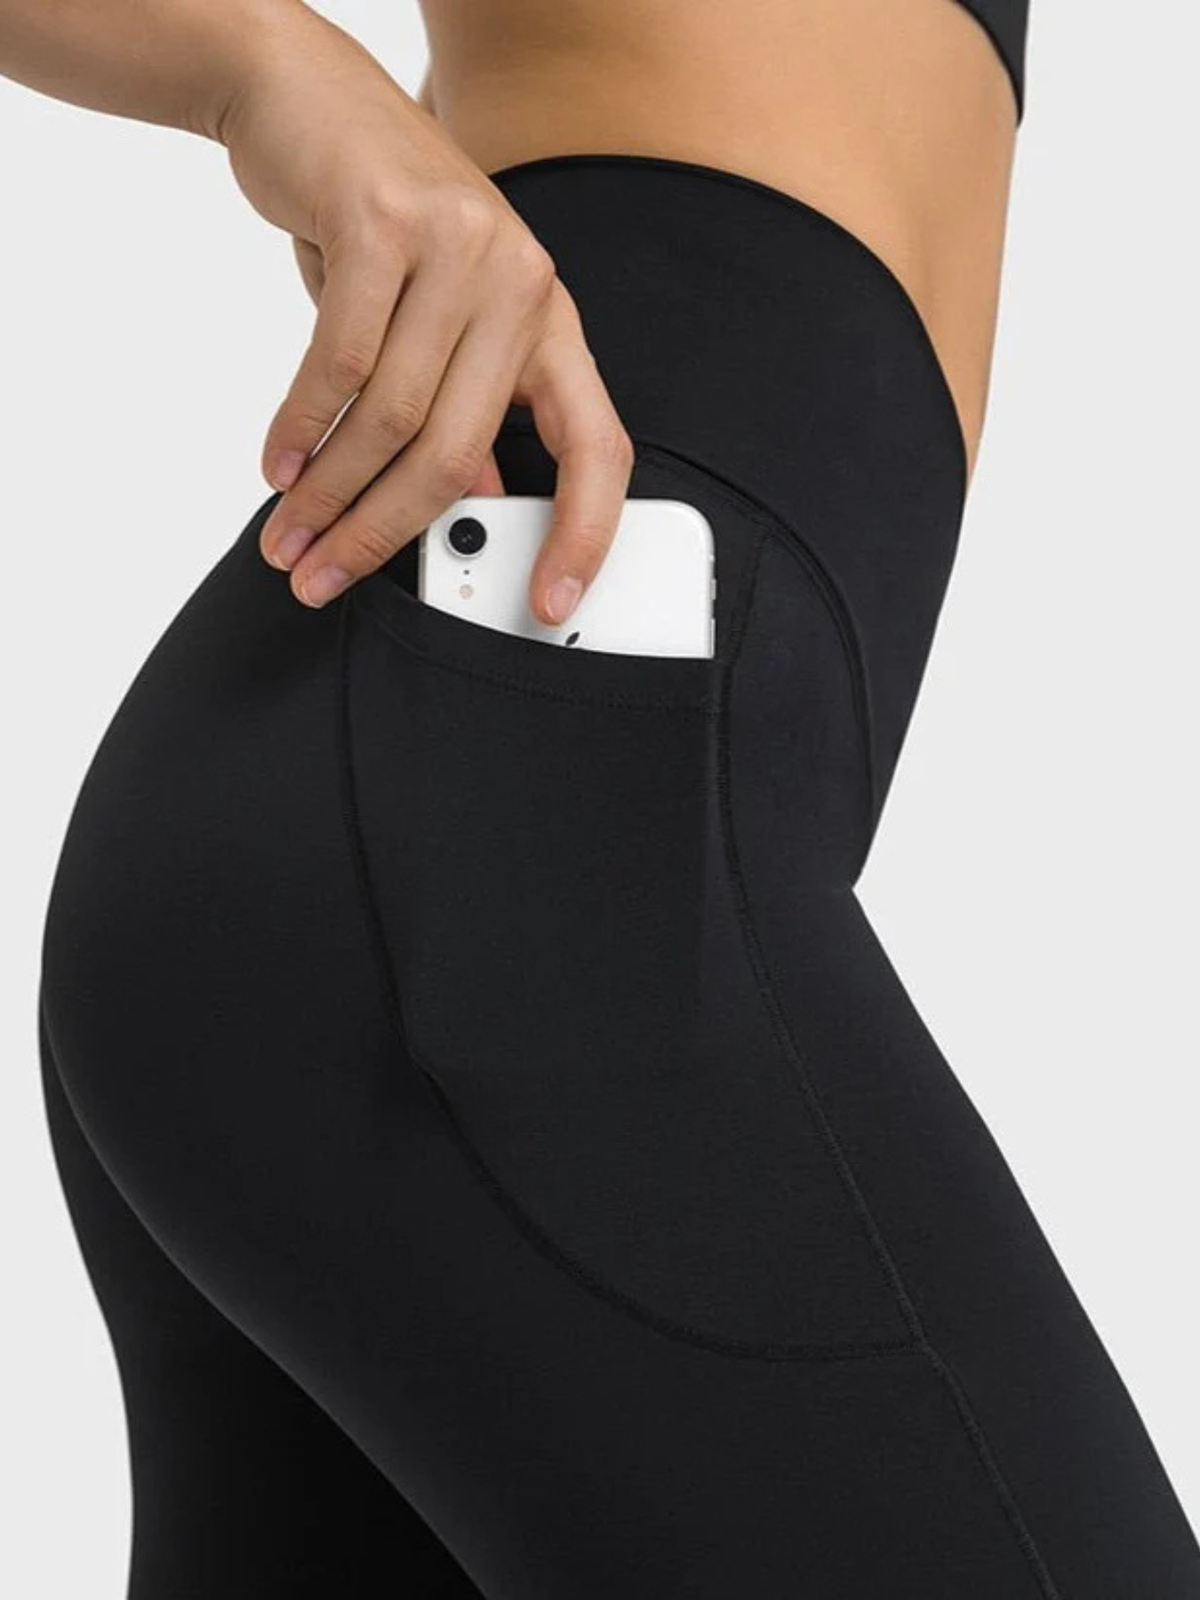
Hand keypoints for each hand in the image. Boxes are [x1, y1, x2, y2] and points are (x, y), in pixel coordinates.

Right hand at [217, 10, 631, 619]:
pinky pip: (339, 363)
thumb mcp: (436, 321)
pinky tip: (278, 467)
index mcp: (549, 319)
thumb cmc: (376, 224)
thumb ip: (459, 406)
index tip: (549, 605)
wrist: (305, 96)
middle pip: (460, 451)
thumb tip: (470, 499)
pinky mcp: (385, 222)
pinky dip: (300, 427)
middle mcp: (520, 282)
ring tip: (291, 536)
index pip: (598, 446)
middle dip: (384, 531)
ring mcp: (458, 246)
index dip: (584, 535)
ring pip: (392, 416)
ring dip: (329, 493)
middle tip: (329, 575)